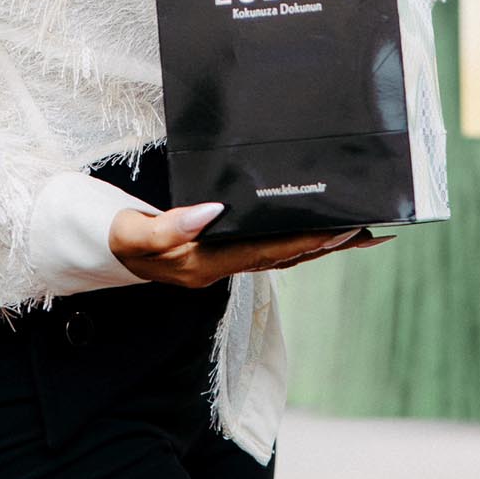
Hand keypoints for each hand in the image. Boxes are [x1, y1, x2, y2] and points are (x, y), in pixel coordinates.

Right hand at [108, 202, 395, 285]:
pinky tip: (321, 230)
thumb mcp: (136, 234)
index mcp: (207, 264)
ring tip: (361, 232)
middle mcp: (223, 267)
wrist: (109, 249)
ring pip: (285, 255)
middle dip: (328, 245)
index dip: (306, 242)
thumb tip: (212, 211)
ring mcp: (226, 262)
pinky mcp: (226, 251)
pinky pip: (273, 248)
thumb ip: (170, 226)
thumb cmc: (122, 238)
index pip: (267, 253)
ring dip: (322, 245)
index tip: (340, 229)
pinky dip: (301, 240)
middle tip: (370, 230)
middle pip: (287, 257)